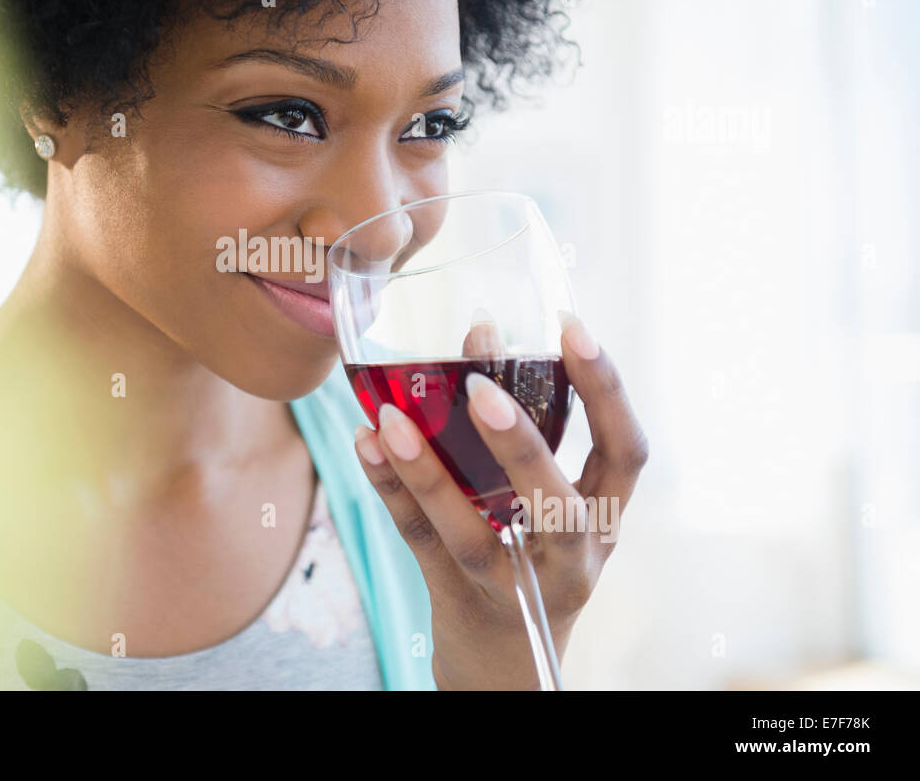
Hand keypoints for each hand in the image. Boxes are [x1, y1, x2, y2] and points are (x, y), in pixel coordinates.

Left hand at [352, 313, 648, 689]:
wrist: (507, 666)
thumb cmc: (530, 558)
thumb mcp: (548, 506)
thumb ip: (522, 433)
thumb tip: (479, 333)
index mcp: (602, 518)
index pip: (626, 452)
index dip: (607, 389)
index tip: (573, 326)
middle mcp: (569, 558)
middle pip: (558, 507)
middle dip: (521, 445)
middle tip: (480, 387)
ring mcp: (514, 586)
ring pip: (473, 535)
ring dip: (429, 473)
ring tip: (391, 416)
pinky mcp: (457, 599)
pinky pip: (420, 543)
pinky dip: (390, 491)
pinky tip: (365, 444)